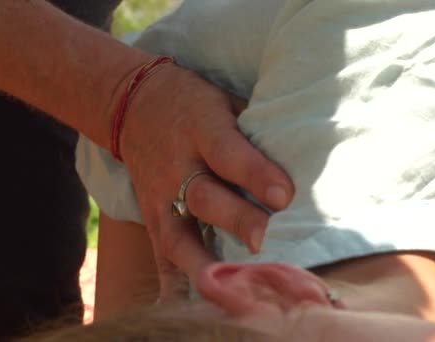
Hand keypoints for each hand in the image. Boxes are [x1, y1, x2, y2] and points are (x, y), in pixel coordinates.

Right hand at [118, 63, 294, 299]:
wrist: (131, 105)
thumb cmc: (192, 100)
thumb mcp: (222, 98)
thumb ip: (254, 127)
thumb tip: (302, 155)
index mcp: (201, 128)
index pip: (228, 152)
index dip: (256, 174)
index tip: (284, 196)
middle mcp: (177, 165)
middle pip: (205, 196)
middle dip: (236, 220)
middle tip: (264, 241)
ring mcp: (159, 196)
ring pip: (178, 234)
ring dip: (204, 264)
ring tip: (230, 290)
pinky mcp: (151, 216)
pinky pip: (159, 252)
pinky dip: (171, 282)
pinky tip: (183, 307)